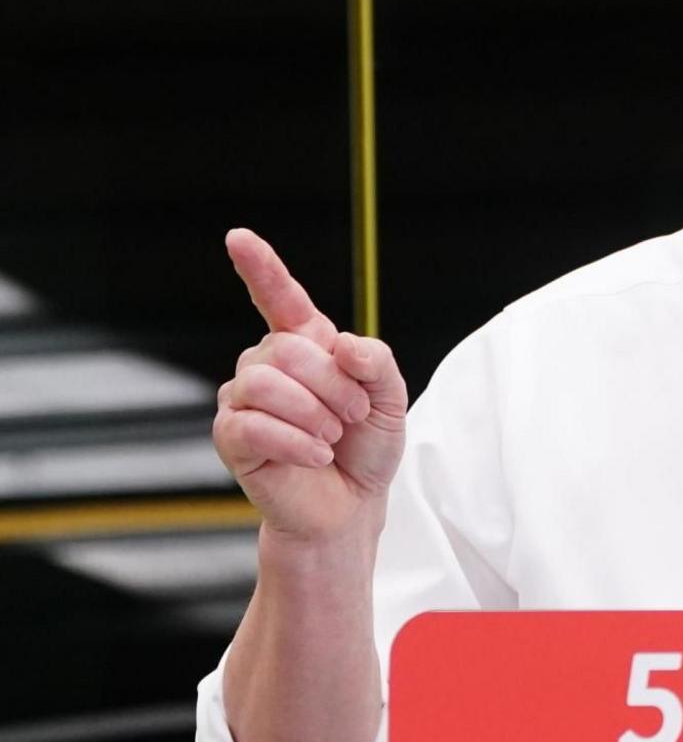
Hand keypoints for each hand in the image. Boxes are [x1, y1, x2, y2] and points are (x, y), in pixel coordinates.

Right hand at [214, 229, 407, 545]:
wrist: (349, 505)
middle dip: (332, 385)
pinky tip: (315, 457)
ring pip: (266, 384)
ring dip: (314, 415)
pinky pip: (252, 425)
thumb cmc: (366, 447)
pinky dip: (297, 443)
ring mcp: (242, 400)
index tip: (238, 236)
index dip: (261, 267)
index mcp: (308, 345)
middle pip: (287, 348)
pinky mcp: (231, 437)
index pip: (280, 298)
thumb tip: (341, 345)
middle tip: (353, 416)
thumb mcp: (391, 399)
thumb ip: (376, 362)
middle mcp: (268, 365)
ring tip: (332, 438)